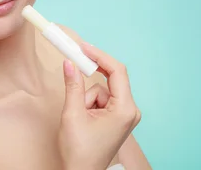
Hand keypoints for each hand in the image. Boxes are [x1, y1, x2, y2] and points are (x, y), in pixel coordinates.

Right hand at [58, 43, 140, 169]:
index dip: (99, 56)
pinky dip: (89, 104)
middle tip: (74, 61)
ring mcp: (126, 114)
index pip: (117, 71)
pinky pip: (103, 99)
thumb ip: (73, 86)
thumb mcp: (73, 115)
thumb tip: (69, 62)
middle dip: (90, 77)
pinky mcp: (119, 117)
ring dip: (87, 97)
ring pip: (102, 90)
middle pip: (110, 79)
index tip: (83, 47)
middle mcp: (130, 110)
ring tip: (79, 116)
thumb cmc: (80, 152)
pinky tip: (84, 119)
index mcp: (125, 109)